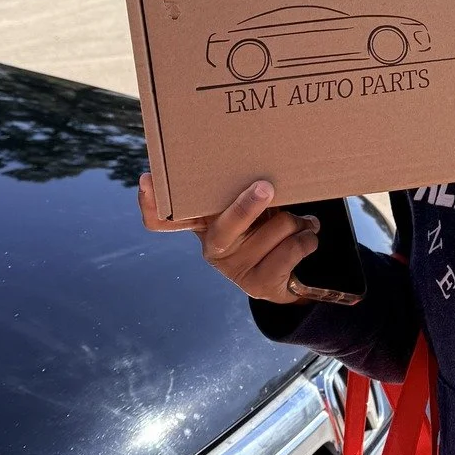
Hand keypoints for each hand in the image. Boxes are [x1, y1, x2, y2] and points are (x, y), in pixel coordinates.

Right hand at [137, 173, 317, 304]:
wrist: (287, 274)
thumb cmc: (264, 226)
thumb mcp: (250, 208)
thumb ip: (244, 190)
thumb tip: (261, 169)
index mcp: (203, 225)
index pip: (162, 221)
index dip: (151, 204)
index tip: (146, 180)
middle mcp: (212, 249)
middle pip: (225, 226)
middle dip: (247, 205)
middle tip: (266, 186)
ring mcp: (235, 270)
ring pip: (276, 229)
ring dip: (297, 220)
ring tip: (299, 222)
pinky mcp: (260, 285)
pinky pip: (292, 249)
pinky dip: (308, 236)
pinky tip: (307, 235)